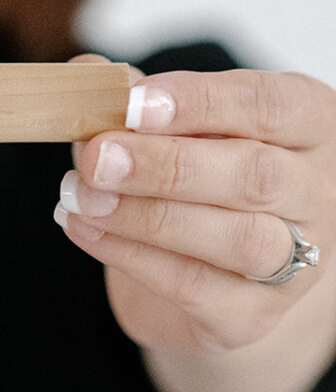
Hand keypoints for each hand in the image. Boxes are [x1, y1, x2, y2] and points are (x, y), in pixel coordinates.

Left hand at [57, 59, 335, 355]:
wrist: (201, 270)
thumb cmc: (189, 172)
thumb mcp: (164, 123)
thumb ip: (132, 96)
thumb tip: (87, 74)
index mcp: (307, 124)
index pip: (269, 105)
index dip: (199, 102)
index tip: (133, 104)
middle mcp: (318, 192)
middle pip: (257, 176)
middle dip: (166, 165)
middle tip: (97, 157)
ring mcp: (299, 261)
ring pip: (237, 238)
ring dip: (146, 216)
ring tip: (80, 196)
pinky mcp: (254, 316)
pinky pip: (196, 287)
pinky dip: (130, 255)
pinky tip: (83, 228)